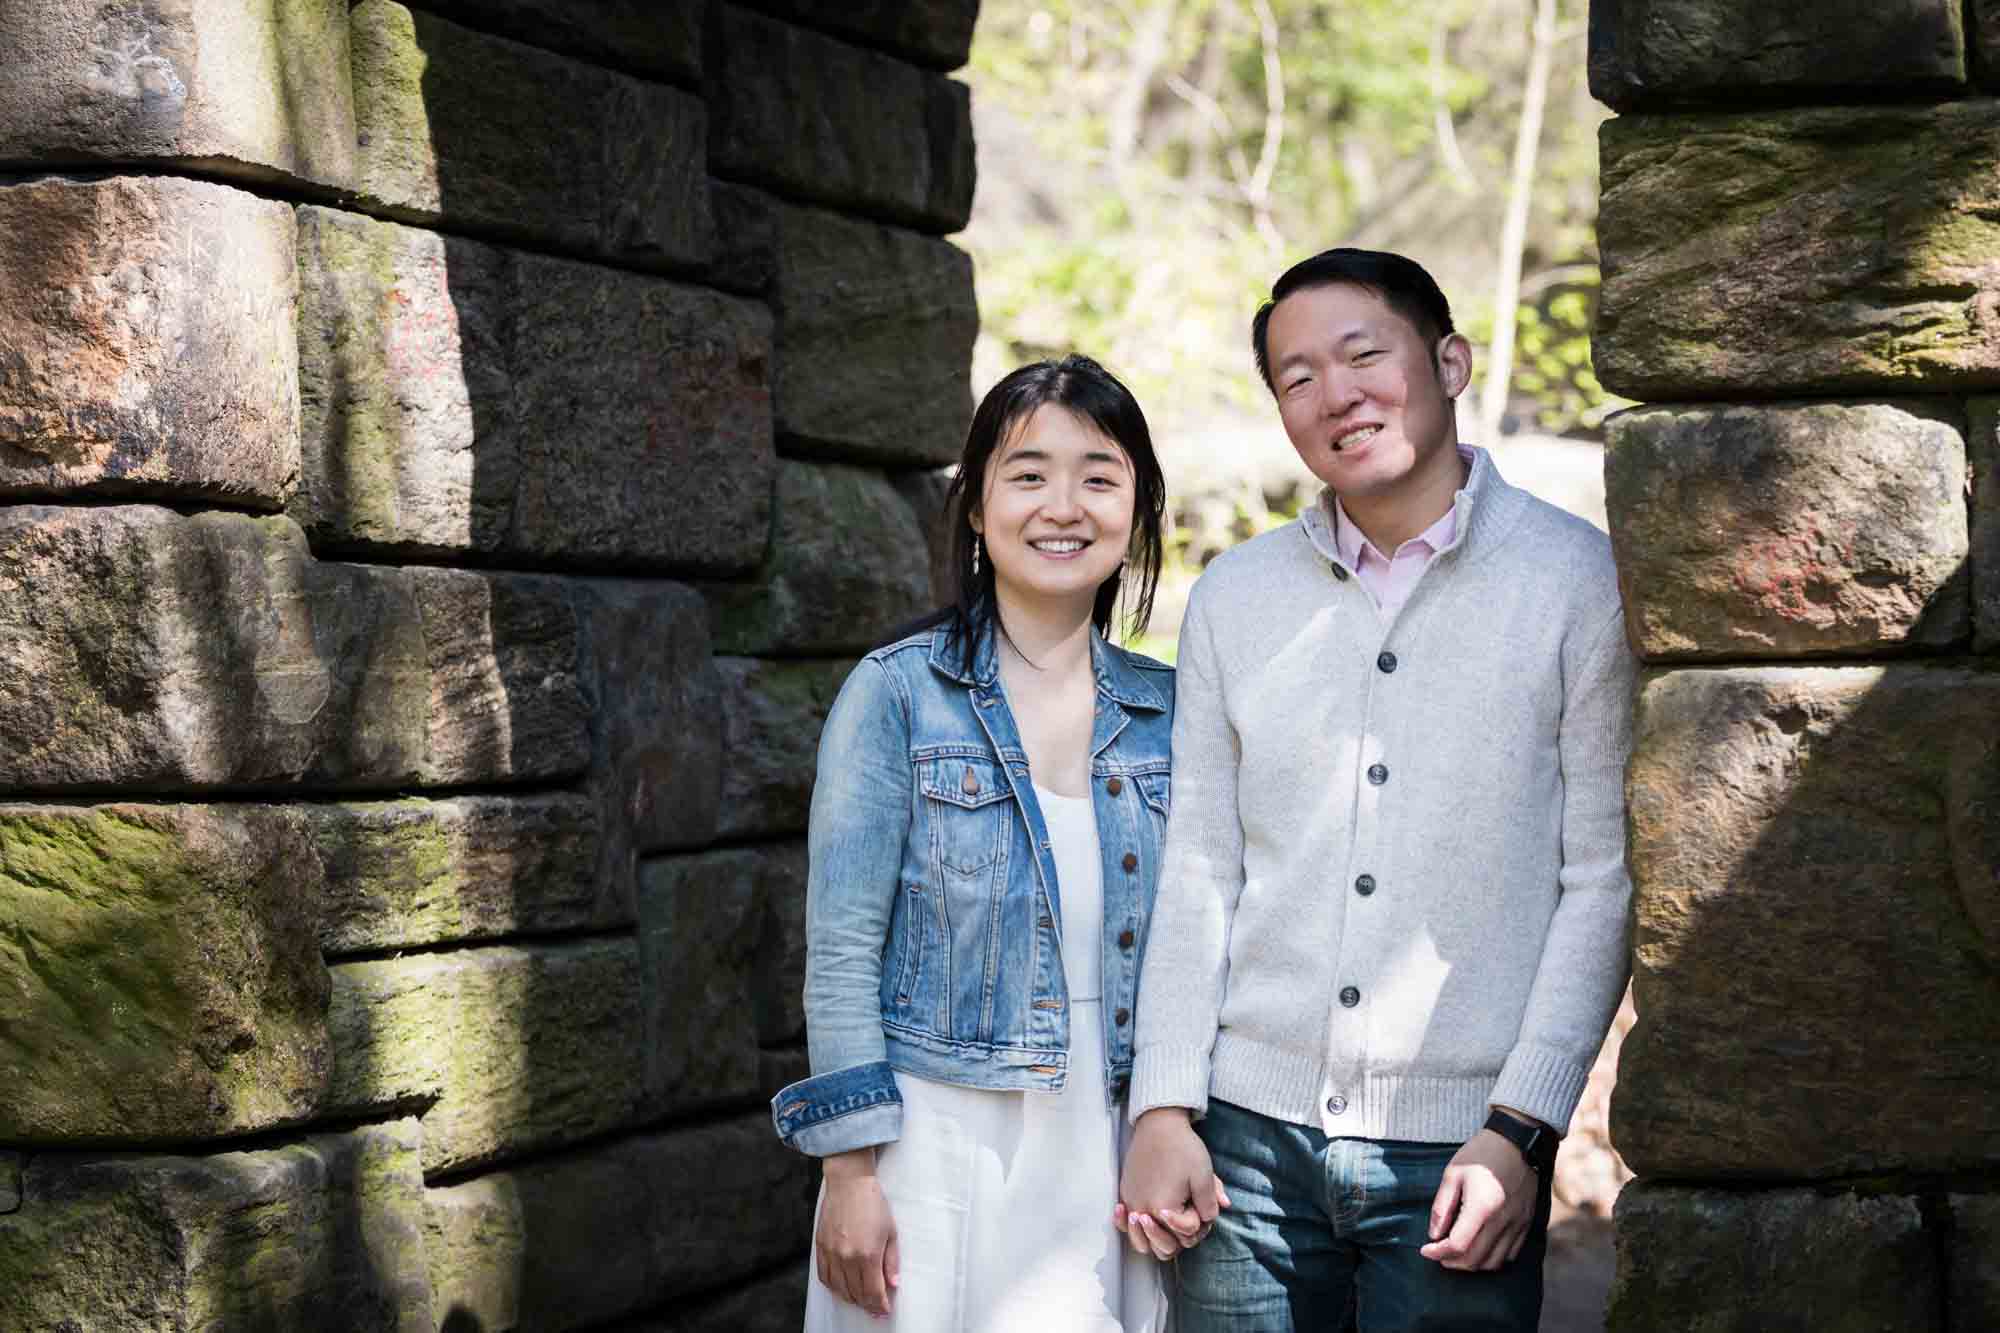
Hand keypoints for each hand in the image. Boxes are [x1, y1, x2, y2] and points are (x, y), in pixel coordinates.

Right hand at [817, 1149, 899, 1315]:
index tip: (884, 1310)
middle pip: (856, 1294)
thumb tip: (893, 1284)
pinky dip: (834, 1287)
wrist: (849, 1182)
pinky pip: (824, 1277)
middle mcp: (847, 1258)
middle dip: (868, 1305)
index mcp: (868, 1254)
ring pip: (839, 1289)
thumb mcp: (891, 1232)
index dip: (880, 1305)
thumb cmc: (873, 1203)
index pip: (873, 1292)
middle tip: (875, 1307)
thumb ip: (891, 1261)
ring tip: (861, 1299)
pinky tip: (842, 1287)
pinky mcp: (820, 1247)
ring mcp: (831, 1253)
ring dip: (851, 1298)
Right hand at [1116, 1108, 1229, 1258]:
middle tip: (1188, 1219)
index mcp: (1163, 1209)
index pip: (1186, 1234)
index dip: (1199, 1222)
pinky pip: (1125, 1224)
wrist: (1159, 1124)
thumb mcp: (1204, 1176)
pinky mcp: (1126, 1193)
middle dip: (1180, 1238)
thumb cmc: (1182, 1148)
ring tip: (1163, 1229)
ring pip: (1142, 1242)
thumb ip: (1210, 1204)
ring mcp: (1131, 1203)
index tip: (1198, 1203)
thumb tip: (1210, 1218)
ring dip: (1155, 1241)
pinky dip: (1130, 1227)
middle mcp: (1142, 1211)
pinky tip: (1133, 1221)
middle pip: (1163, 1248)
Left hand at [1419, 1127, 1538, 1270]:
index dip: (1438, 1252)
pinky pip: (1511, 1254)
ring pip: (1494, 1262)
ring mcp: (1518, 1224)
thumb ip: (1441, 1207)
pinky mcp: (1527, 1224)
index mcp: (1482, 1206)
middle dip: (1452, 1262)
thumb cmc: (1481, 1155)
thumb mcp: (1452, 1174)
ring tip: (1457, 1254)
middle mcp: (1503, 1220)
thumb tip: (1434, 1235)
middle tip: (1438, 1254)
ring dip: (1472, 1264)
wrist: (1516, 1142)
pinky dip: (1492, 1259)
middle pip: (1475, 1259)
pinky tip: (1480, 1248)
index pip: (1458, 1244)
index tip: (1426, 1249)